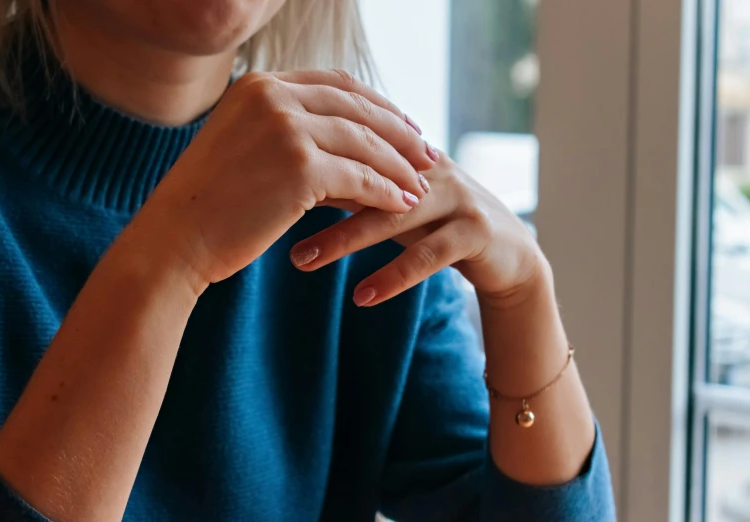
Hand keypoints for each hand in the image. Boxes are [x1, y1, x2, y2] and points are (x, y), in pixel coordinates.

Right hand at [130, 70, 435, 290]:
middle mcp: (273, 96)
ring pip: (364, 143)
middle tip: (427, 153)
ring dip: (399, 166)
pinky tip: (404, 204)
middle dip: (398, 132)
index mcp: (259, 86)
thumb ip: (293, 136)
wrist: (175, 238)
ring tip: (422, 184)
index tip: (403, 126)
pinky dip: (387, 191)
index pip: (336, 85)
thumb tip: (353, 151)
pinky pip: (360, 178)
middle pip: (358, 107)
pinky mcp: (299, 167)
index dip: (376, 105)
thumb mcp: (247, 150)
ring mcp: (286, 128)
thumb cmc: (210, 204)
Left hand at [288, 151, 548, 307]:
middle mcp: (431, 167)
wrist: (508, 253)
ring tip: (303, 260)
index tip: (258, 177)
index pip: (354, 144)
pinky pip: (428, 256)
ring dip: (345, 239)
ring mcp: (457, 197)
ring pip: (393, 215)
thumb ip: (352, 187)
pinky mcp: (477, 232)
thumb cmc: (438, 224)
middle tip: (270, 218)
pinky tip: (361, 297)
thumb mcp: (394, 202)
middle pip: (366, 174)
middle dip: (316, 196)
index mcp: (406, 152)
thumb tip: (289, 178)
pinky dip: (393, 276)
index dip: (309, 158)